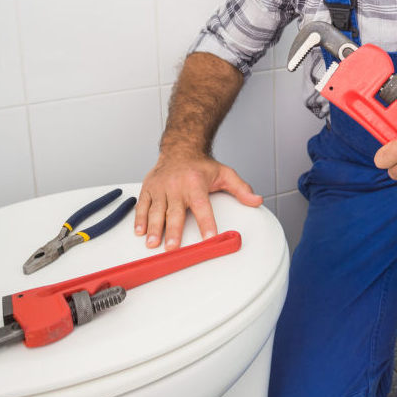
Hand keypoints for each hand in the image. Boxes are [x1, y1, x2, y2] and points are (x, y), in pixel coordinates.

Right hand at [135, 155, 262, 249]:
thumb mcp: (225, 174)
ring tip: (153, 244)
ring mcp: (160, 188)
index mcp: (195, 183)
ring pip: (156, 211)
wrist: (180, 149)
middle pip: (175, 212)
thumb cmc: (201, 166)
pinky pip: (143, 206)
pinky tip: (140, 232)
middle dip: (173, 231)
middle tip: (172, 247)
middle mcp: (176, 186)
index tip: (209, 237)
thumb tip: (257, 201)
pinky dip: (140, 219)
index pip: (202, 206)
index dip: (206, 222)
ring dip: (154, 228)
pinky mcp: (148, 189)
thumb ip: (241, 189)